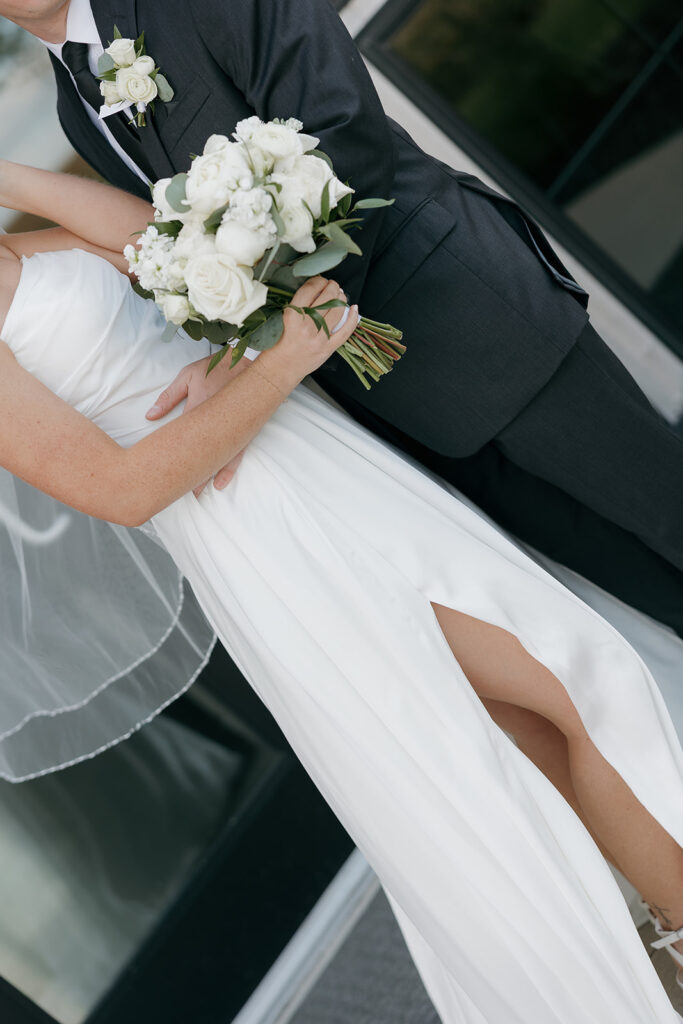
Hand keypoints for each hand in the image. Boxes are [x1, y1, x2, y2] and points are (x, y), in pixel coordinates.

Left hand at [146, 352, 248, 495]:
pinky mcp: (243, 432)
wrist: (253, 364)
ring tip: (198, 493)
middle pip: (200, 454)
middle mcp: (216, 424)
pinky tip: (221, 483)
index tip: (163, 472)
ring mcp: (232, 430)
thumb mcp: (188, 375)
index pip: (181, 437)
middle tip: (178, 490)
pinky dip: (228, 470)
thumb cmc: (217, 368)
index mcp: (198, 408)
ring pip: (218, 460)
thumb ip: (169, 397)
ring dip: (207, 477)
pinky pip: (236, 455)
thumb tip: (150, 416)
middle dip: (190, 473)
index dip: (172, 456)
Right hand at [259, 277, 358, 388]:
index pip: (310, 289)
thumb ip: (296, 306)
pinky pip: (345, 332)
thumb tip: (314, 290)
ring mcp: (319, 338)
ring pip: (337, 310)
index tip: (319, 280)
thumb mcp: (280, 320)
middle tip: (332, 284)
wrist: (279, 369)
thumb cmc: (276, 345)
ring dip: (341, 298)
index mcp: (292, 315)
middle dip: (332, 286)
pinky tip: (355, 309)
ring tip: (340, 294)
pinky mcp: (327, 349)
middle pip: (327, 297)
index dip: (318, 280)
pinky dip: (353, 319)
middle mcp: (307, 325)